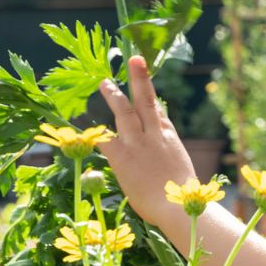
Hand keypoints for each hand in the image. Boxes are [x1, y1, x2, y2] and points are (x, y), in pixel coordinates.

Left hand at [100, 56, 197, 226]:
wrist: (177, 207)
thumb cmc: (182, 198)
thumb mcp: (180, 172)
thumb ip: (169, 162)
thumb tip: (164, 165)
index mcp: (171, 140)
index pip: (159, 114)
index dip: (152, 99)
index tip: (145, 86)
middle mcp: (155, 135)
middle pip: (147, 101)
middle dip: (141, 78)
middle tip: (136, 59)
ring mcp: (138, 143)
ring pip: (125, 111)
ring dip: (114, 95)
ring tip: (105, 82)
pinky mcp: (122, 155)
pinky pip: (103, 137)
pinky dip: (93, 130)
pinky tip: (82, 123)